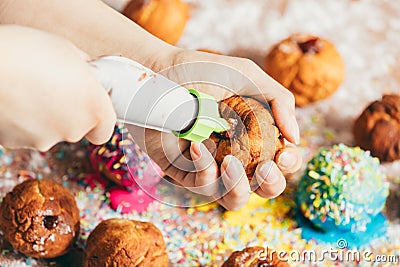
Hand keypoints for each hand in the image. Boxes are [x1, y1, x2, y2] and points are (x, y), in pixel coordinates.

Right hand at [0, 25, 115, 150]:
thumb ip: (83, 69)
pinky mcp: (17, 143)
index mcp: (94, 108)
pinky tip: (13, 99)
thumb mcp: (65, 50)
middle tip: (53, 87)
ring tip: (27, 89)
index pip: (105, 129)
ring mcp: (45, 139)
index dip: (97, 118)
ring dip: (43, 116)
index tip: (88, 106)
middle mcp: (74, 130)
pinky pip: (25, 132)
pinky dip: (21, 121)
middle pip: (76, 128)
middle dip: (67, 112)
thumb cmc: (26, 51)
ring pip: (49, 131)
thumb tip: (84, 71)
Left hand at [128, 49, 301, 209]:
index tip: (283, 153)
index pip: (281, 161)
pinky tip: (196, 146)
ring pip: (234, 199)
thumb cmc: (201, 71)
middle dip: (271, 184)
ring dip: (238, 186)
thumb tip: (296, 137)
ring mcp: (210, 167)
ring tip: (230, 161)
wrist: (158, 72)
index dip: (289, 164)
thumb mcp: (247, 76)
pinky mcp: (183, 173)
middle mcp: (235, 155)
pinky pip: (202, 186)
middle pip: (263, 188)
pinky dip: (204, 169)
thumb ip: (278, 100)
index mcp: (254, 136)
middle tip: (265, 167)